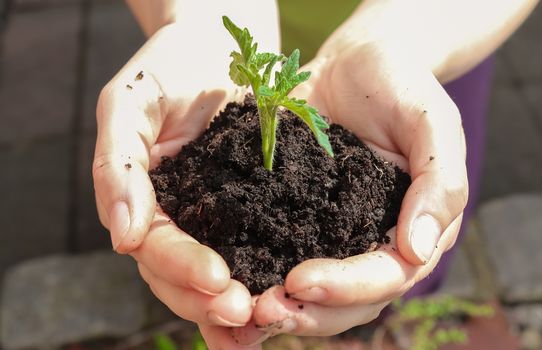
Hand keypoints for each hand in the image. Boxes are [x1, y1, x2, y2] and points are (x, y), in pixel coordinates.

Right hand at [92, 22, 253, 332]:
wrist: (215, 49)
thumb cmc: (167, 69)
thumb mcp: (130, 105)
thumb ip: (117, 165)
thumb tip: (122, 235)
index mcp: (144, 203)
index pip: (156, 248)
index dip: (182, 267)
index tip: (219, 280)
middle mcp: (178, 221)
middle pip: (183, 278)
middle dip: (211, 300)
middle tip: (246, 314)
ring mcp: (215, 221)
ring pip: (216, 279)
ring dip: (235, 309)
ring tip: (265, 326)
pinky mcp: (253, 213)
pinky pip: (255, 253)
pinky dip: (264, 284)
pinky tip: (281, 309)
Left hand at [232, 41, 467, 344]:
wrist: (356, 63)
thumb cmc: (400, 85)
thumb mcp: (432, 123)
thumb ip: (440, 184)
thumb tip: (418, 250)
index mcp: (409, 229)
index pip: (385, 276)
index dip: (346, 288)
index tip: (298, 282)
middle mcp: (369, 241)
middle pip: (346, 301)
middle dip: (305, 312)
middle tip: (260, 313)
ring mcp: (330, 234)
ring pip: (310, 293)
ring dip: (277, 308)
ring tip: (238, 314)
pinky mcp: (295, 217)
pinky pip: (277, 256)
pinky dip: (254, 278)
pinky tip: (222, 288)